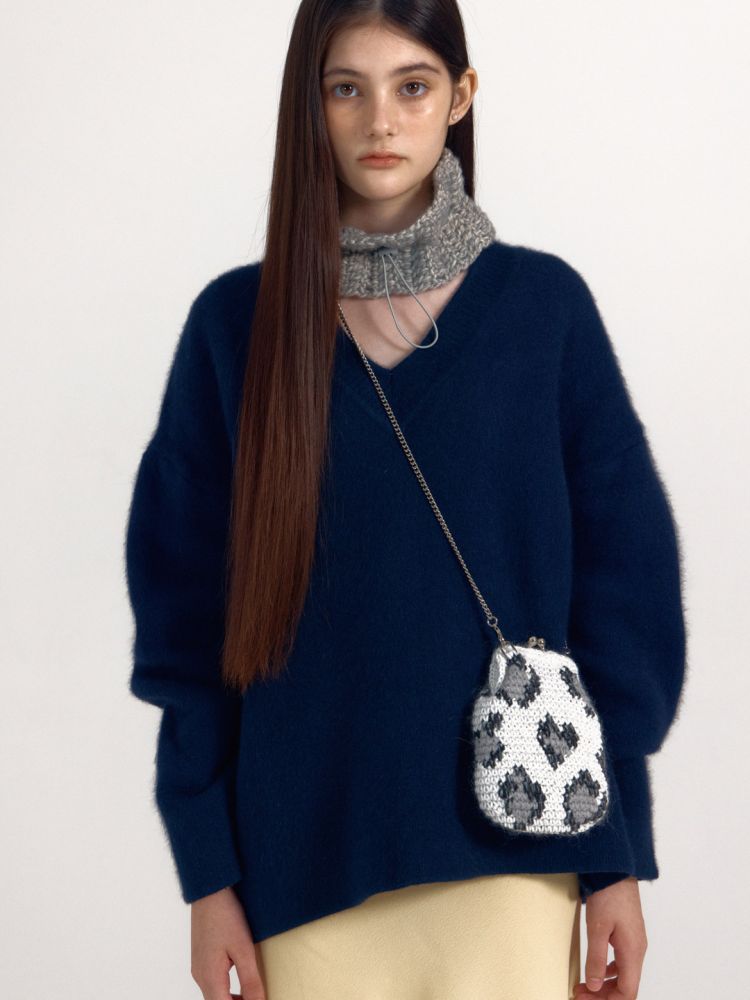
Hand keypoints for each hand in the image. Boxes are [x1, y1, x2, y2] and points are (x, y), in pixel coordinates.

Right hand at [191, 886, 266, 999]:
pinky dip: (226, 991)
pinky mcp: (201, 959)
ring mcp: (198, 968)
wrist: (209, 891)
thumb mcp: (244, 949)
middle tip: (258, 998)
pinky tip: (241, 984)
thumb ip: (250, 980)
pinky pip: (213, 984)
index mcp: (209, 977)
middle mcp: (200, 976)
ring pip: (215, 996)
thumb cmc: (226, 916)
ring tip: (253, 995)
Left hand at [572, 877, 647, 999]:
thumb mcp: (597, 927)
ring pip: (624, 975)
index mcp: (633, 952)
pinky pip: (622, 961)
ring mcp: (634, 941)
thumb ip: (596, 958)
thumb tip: (594, 986)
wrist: (615, 868)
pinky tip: (596, 969)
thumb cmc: (608, 894)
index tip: (584, 999)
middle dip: (604, 996)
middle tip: (579, 994)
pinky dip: (609, 971)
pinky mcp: (627, 933)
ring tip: (583, 985)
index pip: (627, 992)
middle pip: (626, 986)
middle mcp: (637, 950)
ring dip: (605, 984)